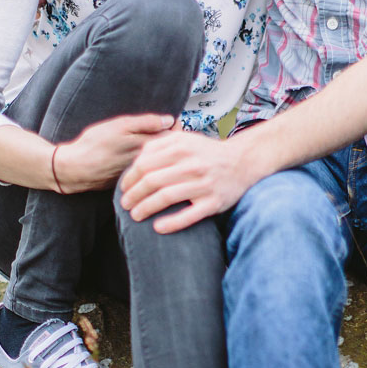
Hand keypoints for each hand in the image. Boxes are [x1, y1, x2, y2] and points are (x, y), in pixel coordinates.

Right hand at [58, 114, 177, 190]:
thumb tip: (169, 120)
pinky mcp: (133, 182)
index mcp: (146, 148)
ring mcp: (142, 175)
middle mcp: (148, 164)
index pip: (175, 137)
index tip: (175, 121)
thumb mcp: (119, 125)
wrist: (75, 170)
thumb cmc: (94, 144)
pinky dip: (152, 163)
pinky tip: (147, 158)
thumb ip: (146, 122)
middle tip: (172, 130)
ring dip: (164, 153)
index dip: (177, 127)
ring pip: (161, 162)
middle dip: (173, 141)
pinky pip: (150, 171)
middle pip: (171, 152)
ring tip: (160, 142)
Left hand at [119, 132, 252, 230]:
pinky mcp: (214, 202)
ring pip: (166, 197)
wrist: (242, 162)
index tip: (124, 188)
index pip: (145, 164)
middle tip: (125, 204)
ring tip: (135, 215)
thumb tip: (137, 160)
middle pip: (152, 181)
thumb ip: (160, 145)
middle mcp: (192, 165)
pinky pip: (189, 216)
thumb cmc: (208, 153)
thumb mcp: (185, 139)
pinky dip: (172, 223)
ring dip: (146, 208)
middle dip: (133, 195)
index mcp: (181, 147)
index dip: (130, 178)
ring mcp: (204, 185)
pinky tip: (158, 228)